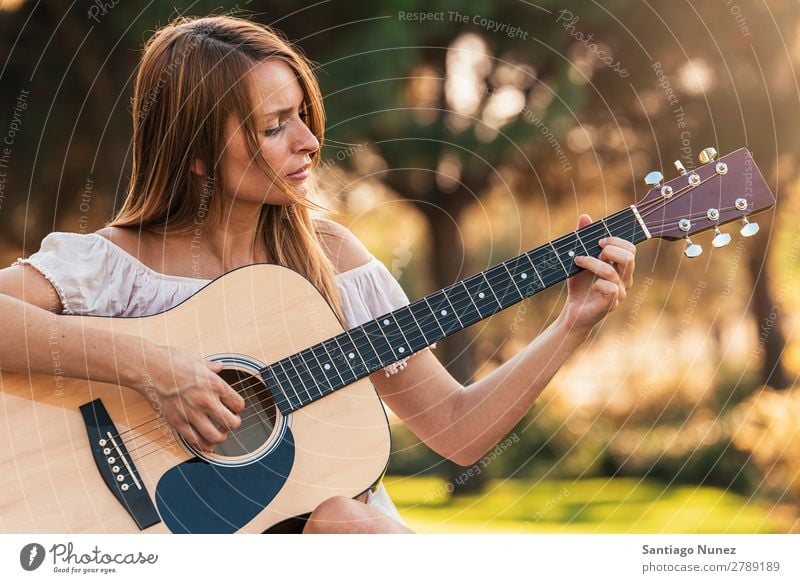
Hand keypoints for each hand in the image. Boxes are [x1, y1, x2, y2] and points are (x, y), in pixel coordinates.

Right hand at [131, 344, 244, 450]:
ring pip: (216, 437)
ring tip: (218, 433)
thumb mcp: (197, 360)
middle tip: (228, 422)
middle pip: (232, 423)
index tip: (234, 408)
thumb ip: (211, 366)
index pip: (239, 404)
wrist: (147, 368)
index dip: (238, 408)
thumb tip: (219, 366)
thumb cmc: (171, 361)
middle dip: (233, 424)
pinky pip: (194, 440)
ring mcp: (192, 414)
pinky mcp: (177, 422)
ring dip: (220, 437)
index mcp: (215, 384)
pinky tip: (205, 444)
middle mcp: (207, 401)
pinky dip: (202, 445)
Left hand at [562, 213, 635, 333]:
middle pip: (629, 257)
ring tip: (577, 261)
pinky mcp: (611, 304)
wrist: (574, 311)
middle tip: (595, 248)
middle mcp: (625, 279)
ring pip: (613, 272)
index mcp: (621, 267)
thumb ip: (583, 238)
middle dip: (611, 249)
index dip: (616, 241)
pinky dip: (597, 283)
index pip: (630, 248)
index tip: (599, 241)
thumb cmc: (579, 285)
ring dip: (592, 263)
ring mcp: (620, 292)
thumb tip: (584, 216)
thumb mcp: (579, 259)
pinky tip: (590, 285)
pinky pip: (610, 288)